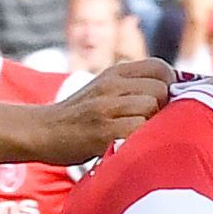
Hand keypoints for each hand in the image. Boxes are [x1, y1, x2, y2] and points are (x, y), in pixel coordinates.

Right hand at [39, 58, 171, 160]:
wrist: (41, 131)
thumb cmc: (77, 117)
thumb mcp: (102, 90)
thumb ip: (131, 87)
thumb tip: (171, 95)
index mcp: (115, 72)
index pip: (160, 67)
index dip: (169, 86)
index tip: (160, 104)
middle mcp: (112, 85)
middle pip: (161, 89)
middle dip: (162, 109)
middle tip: (147, 124)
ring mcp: (107, 107)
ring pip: (152, 108)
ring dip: (150, 126)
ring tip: (134, 136)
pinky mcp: (103, 131)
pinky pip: (139, 130)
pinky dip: (139, 140)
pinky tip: (127, 146)